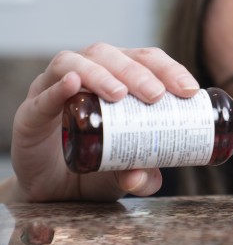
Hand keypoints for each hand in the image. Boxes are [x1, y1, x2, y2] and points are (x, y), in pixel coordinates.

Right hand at [4, 43, 199, 202]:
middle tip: (156, 95)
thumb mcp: (126, 171)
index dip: (169, 68)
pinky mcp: (31, 111)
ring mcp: (56, 88)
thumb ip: (140, 177)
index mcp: (119, 77)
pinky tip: (73, 84)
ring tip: (120, 94)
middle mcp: (89, 73)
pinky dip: (58, 87)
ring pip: (76, 62)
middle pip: (113, 56)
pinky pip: (42, 93)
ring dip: (101, 74)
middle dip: (138, 72)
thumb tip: (144, 178)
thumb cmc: (96, 164)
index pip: (146, 60)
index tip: (189, 90)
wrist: (52, 189)